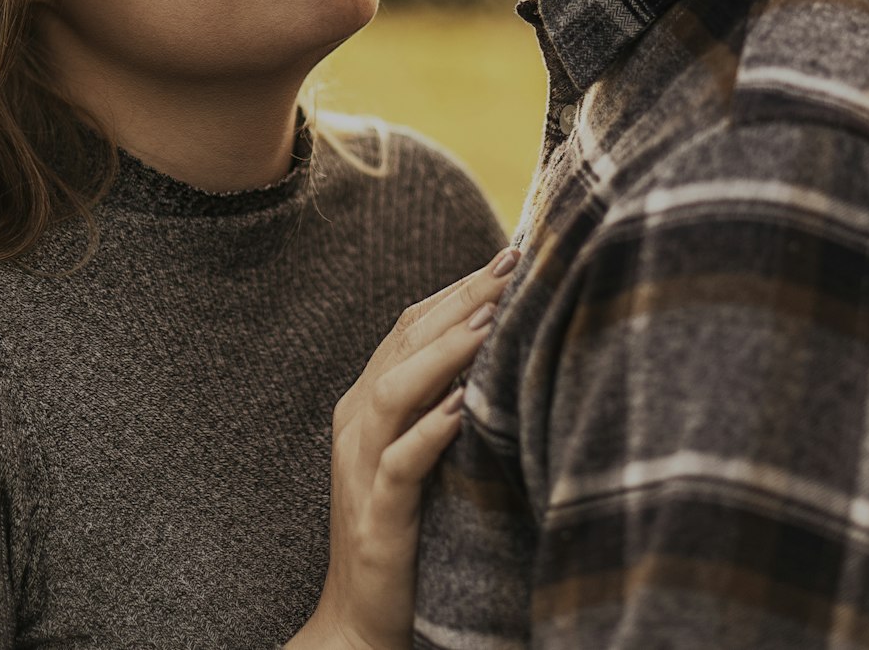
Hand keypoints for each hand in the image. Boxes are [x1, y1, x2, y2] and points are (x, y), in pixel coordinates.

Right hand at [288, 246, 519, 649]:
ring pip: (394, 391)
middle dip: (460, 301)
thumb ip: (441, 398)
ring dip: (442, 353)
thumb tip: (498, 340)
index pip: (410, 325)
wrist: (362, 620)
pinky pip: (399, 464)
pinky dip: (428, 433)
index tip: (508, 255)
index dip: (456, 288)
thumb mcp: (420, 450)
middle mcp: (358, 423)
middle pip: (405, 343)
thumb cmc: (406, 528)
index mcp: (367, 401)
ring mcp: (362, 469)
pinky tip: (460, 410)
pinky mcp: (378, 517)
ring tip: (489, 322)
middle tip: (510, 265)